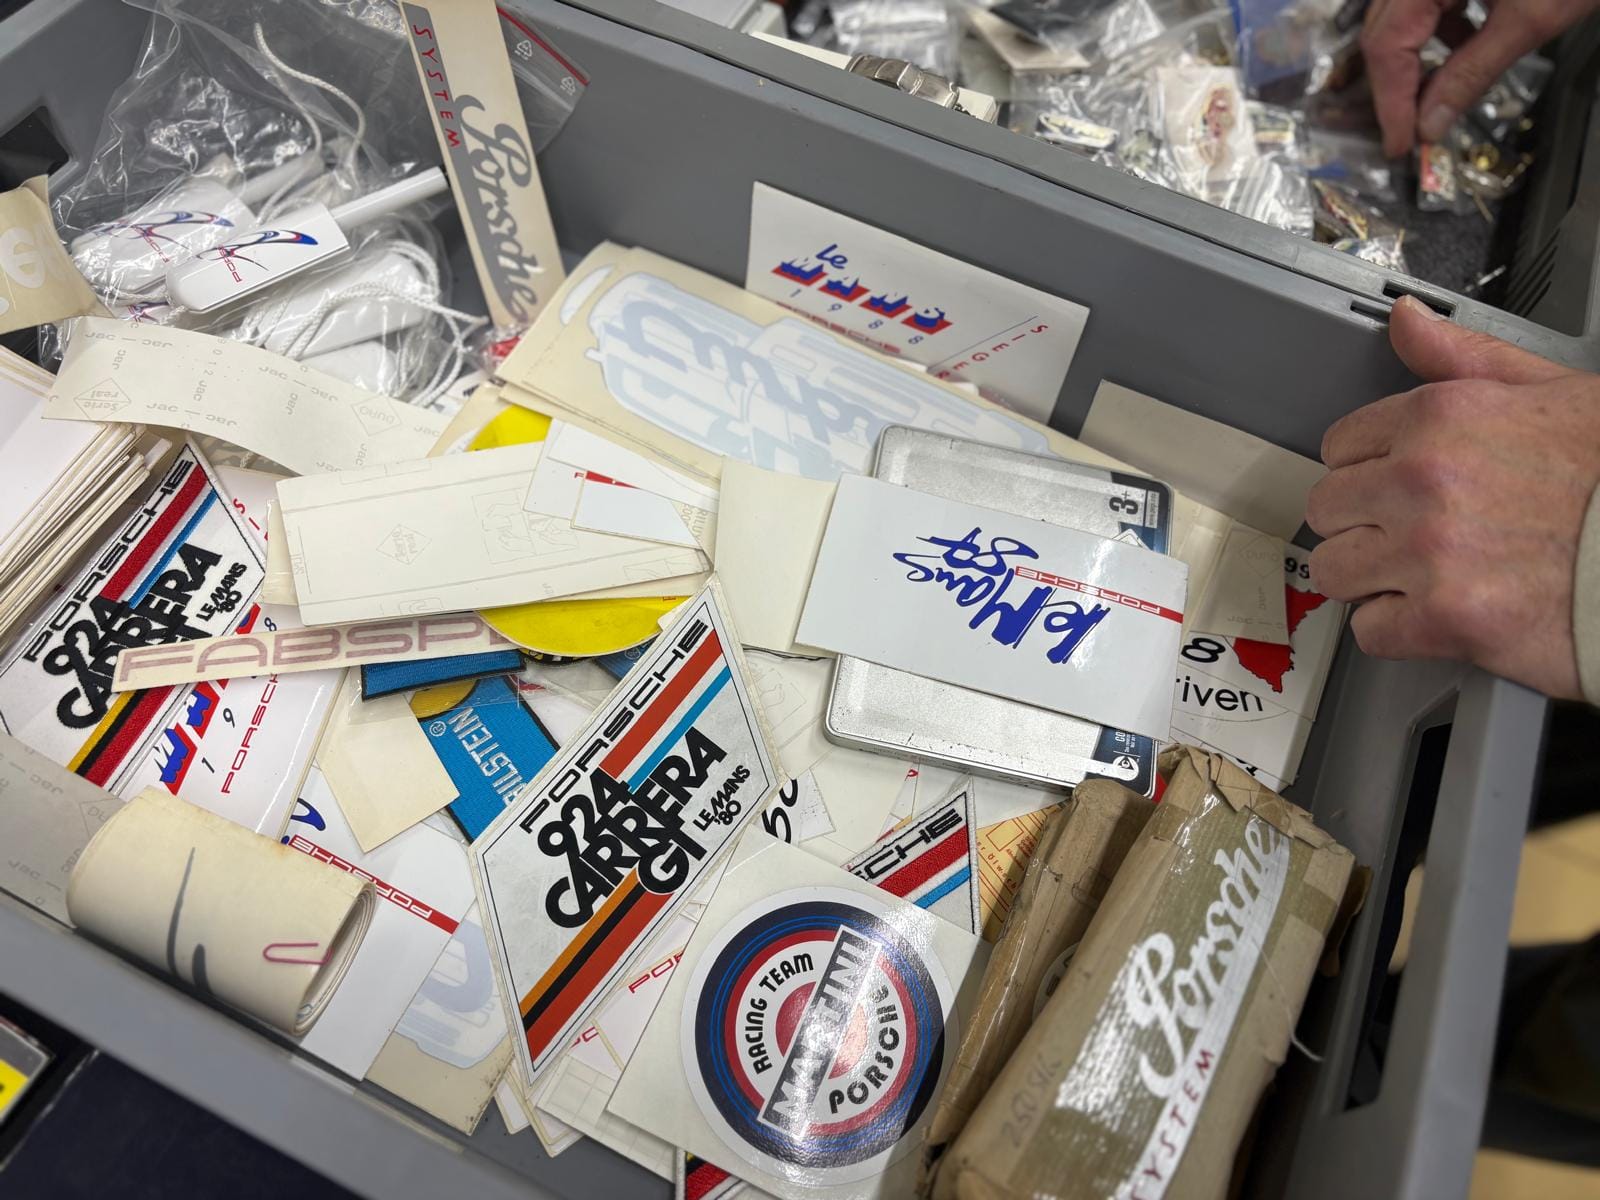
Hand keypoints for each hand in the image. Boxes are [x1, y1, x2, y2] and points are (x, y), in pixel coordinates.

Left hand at [1306, 296, 1599, 698]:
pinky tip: (1437, 613)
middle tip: (1409, 532)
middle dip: (1362, 522)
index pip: (1340, 446)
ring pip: (1334, 570)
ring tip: (1421, 574)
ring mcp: (1428, 553)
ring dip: (1369, 577)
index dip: (1369, 469)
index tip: (1394, 484)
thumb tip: (1406, 320)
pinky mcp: (1445, 619)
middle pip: (1327, 508)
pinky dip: (1397, 630)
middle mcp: (1423, 481)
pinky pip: (1370, 631)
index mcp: (1441, 418)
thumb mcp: (1551, 390)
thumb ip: (1464, 357)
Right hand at [1362, 0, 1599, 156]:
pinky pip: (1424, 1)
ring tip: (1436, 95)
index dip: (1390, 100)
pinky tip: (1460, 49)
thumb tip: (1431, 124)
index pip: (1387, 45)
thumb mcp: (1529, 20)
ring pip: (1399, 18)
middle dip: (1395, 84)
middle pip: (1382, 31)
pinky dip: (1437, 31)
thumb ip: (1472, 73)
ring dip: (1413, 59)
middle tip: (1411, 129)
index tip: (1401, 143)